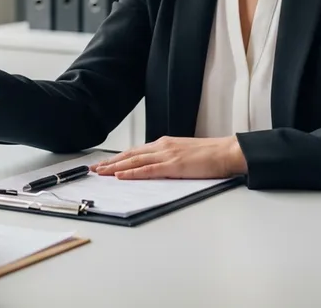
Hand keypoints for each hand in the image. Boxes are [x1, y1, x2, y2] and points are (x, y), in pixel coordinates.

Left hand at [90, 136, 247, 179]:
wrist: (227, 151)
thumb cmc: (210, 155)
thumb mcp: (184, 154)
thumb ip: (169, 158)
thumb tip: (156, 167)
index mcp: (164, 144)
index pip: (135, 152)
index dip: (117, 158)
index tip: (104, 164)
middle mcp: (161, 146)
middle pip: (129, 155)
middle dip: (109, 163)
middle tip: (93, 169)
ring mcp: (166, 155)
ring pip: (133, 161)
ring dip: (114, 168)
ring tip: (99, 172)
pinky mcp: (173, 165)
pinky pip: (147, 170)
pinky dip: (131, 173)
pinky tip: (120, 176)